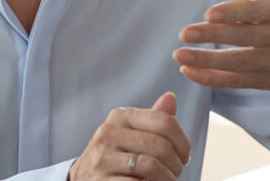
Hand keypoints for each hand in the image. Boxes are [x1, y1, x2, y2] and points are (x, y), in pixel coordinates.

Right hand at [69, 92, 191, 179]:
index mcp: (120, 116)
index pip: (164, 122)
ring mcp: (103, 158)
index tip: (184, 156)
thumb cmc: (116, 155)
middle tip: (175, 172)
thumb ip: (152, 119)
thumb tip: (171, 97)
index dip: (182, 142)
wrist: (84, 178)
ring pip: (151, 166)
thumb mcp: (130, 132)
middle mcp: (109, 133)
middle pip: (160, 145)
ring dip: (167, 179)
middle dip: (176, 164)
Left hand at [172, 0, 269, 110]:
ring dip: (206, 61)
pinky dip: (211, 78)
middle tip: (184, 33)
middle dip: (212, 36)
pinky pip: (236, 82)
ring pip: (238, 63)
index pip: (255, 11)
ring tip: (179, 55)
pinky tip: (188, 71)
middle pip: (244, 38)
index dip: (232, 13)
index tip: (208, 14)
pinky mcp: (266, 82)